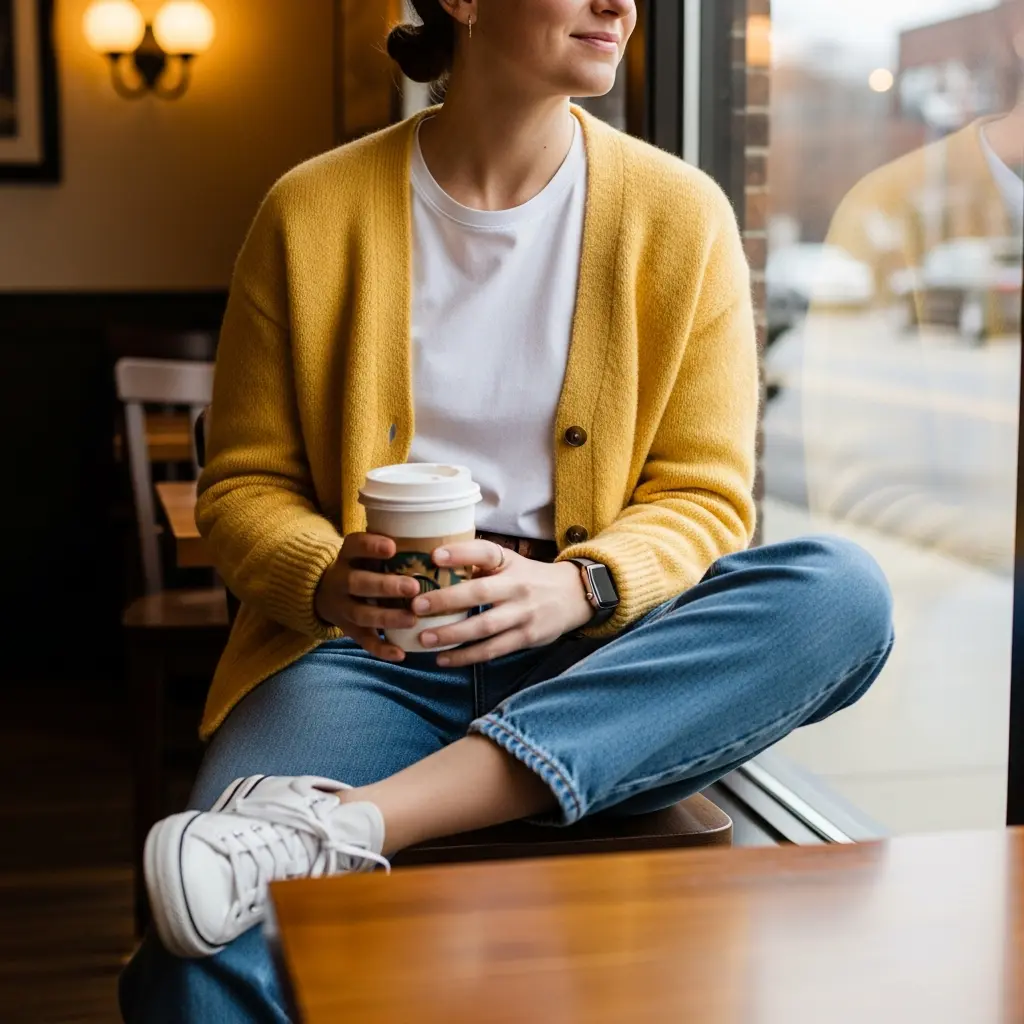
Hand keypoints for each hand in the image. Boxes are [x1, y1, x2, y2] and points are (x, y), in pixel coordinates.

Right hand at [314, 533, 420, 661]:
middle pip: (358, 583)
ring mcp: (343, 607)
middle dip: (385, 586)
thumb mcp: (365, 551)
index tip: (392, 547)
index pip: (355, 546)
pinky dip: (381, 648)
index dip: (372, 547)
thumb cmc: (361, 565)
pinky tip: (400, 653)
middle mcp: (341, 580)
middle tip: (413, 587)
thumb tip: (437, 535)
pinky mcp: (349, 629)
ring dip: (387, 617)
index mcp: (347, 556)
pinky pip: (364, 641)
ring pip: (362, 614)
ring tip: (412, 619)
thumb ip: (391, 544)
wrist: (323, 590)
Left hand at [411, 540, 593, 667]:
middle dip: (447, 600)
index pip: (485, 553)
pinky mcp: (526, 638)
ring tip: (425, 639)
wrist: (574, 595)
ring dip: (452, 634)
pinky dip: (466, 656)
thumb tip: (433, 564)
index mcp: (510, 563)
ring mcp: (523, 614)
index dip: (460, 553)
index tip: (434, 556)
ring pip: (484, 627)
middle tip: (417, 606)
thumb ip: (480, 564)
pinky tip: (443, 659)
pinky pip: (492, 650)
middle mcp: (517, 587)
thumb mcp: (511, 562)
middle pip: (480, 593)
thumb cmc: (529, 577)